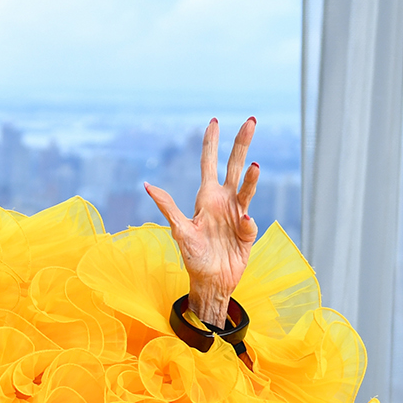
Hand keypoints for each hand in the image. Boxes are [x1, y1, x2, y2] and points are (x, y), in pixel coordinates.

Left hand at [144, 117, 258, 328]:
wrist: (210, 281)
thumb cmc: (193, 256)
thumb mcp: (179, 230)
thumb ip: (167, 206)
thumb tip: (147, 185)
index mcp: (206, 198)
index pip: (209, 164)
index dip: (211, 144)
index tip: (214, 122)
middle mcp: (224, 201)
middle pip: (234, 165)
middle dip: (241, 143)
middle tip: (251, 121)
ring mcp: (238, 213)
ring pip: (247, 186)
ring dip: (251, 176)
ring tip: (255, 165)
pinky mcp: (248, 230)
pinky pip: (249, 221)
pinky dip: (246, 221)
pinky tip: (242, 224)